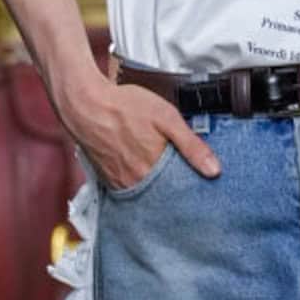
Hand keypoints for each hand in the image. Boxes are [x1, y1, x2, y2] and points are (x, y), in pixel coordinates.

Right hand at [56, 79, 219, 188]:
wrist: (83, 103)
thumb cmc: (124, 106)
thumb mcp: (166, 117)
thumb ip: (191, 145)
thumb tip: (215, 170)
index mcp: (154, 169)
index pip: (181, 192)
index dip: (193, 189)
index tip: (204, 188)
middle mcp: (136, 181)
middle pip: (164, 196)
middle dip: (176, 193)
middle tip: (187, 185)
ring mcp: (120, 182)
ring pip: (146, 194)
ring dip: (158, 190)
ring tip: (168, 180)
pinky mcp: (107, 178)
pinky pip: (129, 189)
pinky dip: (140, 185)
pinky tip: (146, 175)